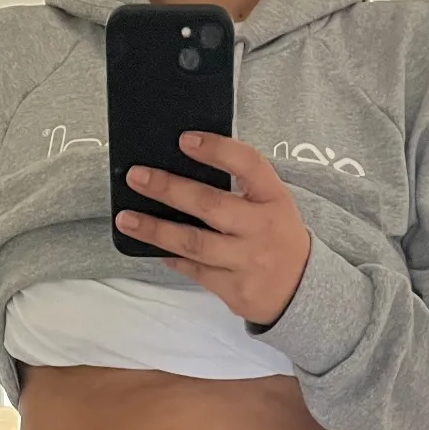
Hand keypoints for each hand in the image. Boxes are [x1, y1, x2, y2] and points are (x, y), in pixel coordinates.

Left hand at [117, 132, 311, 327]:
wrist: (301, 290)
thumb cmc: (276, 237)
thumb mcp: (272, 204)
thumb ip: (241, 186)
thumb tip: (185, 166)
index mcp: (273, 198)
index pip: (247, 165)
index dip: (217, 149)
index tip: (185, 139)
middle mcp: (261, 228)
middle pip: (210, 205)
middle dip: (169, 189)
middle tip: (137, 176)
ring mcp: (247, 262)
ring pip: (194, 244)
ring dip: (156, 230)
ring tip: (126, 219)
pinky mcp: (234, 289)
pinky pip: (194, 270)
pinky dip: (170, 257)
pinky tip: (150, 246)